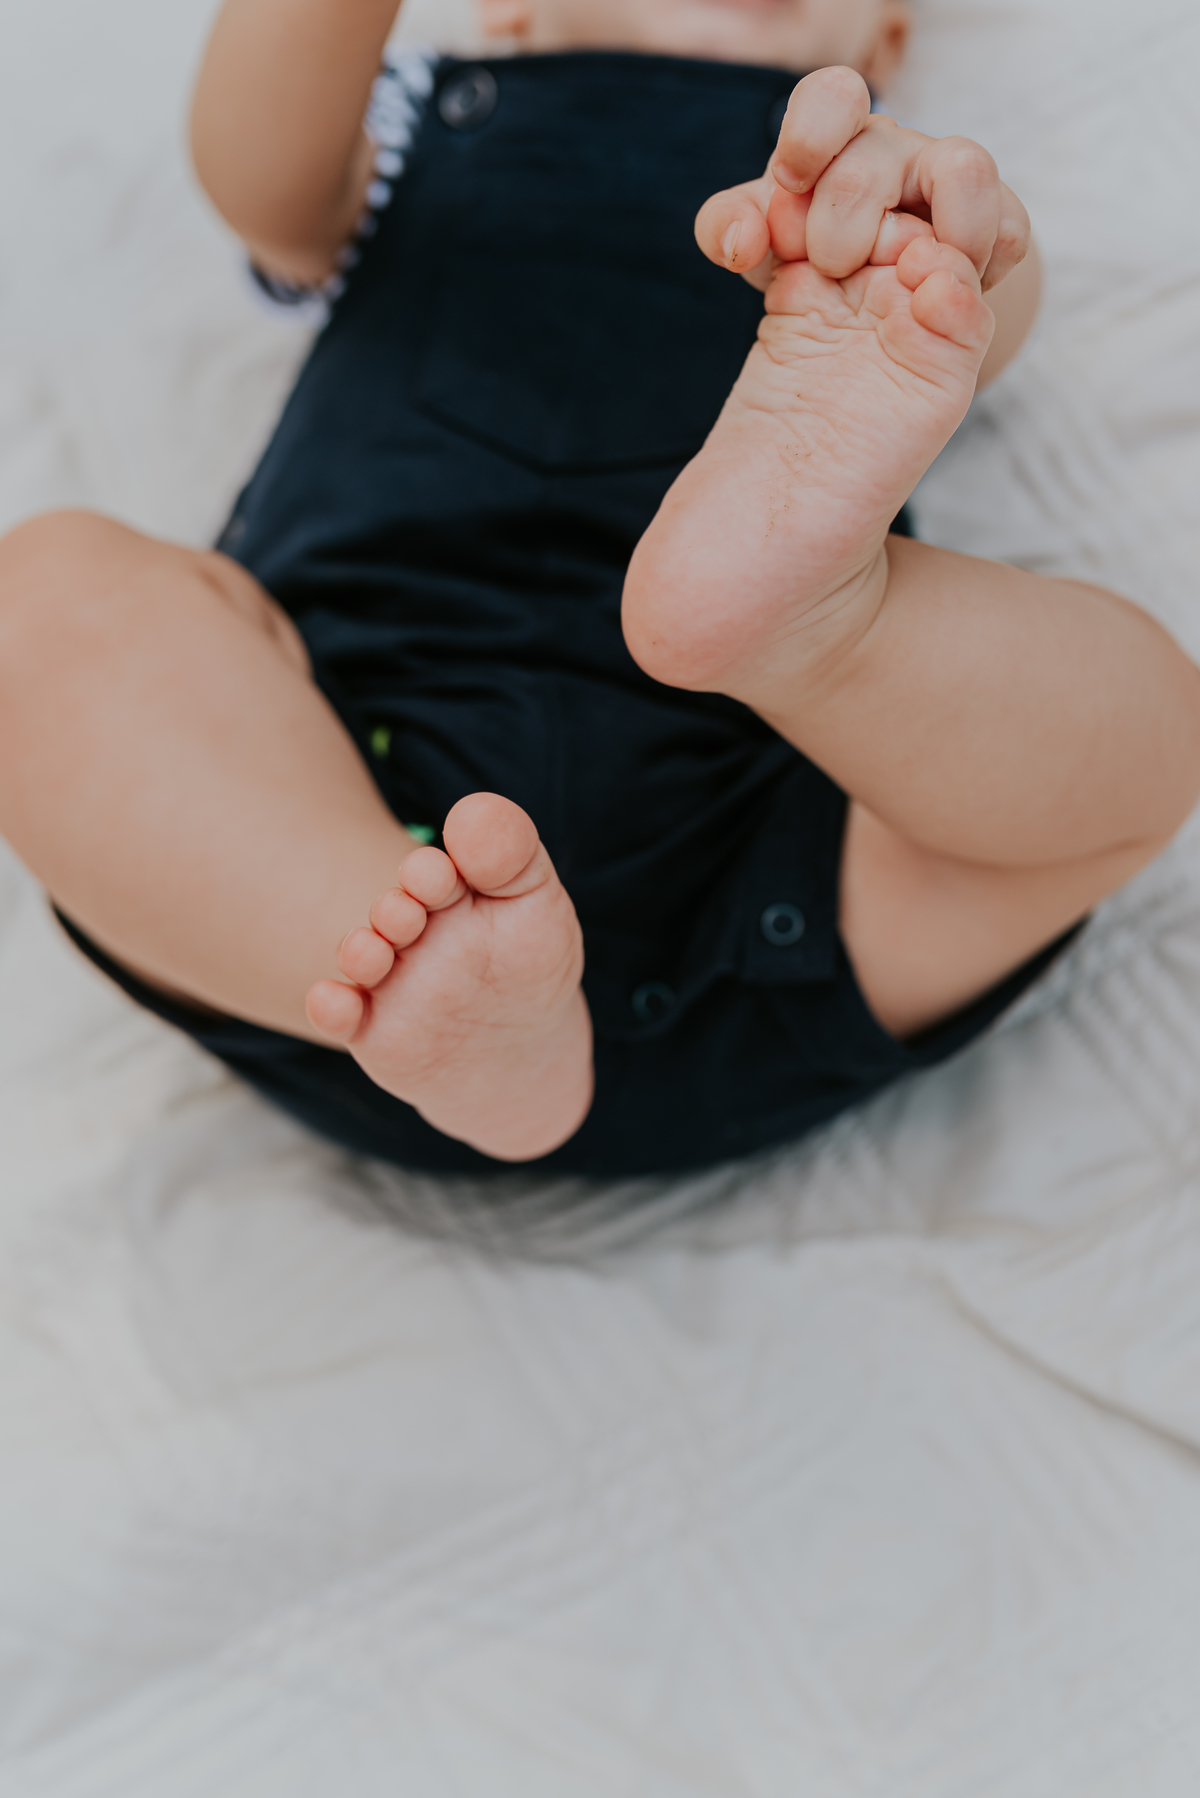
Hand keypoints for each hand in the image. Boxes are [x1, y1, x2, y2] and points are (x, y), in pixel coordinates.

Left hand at [696, 66, 1029, 296]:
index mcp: (837, 139)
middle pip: (877, 153)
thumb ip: (727, 230)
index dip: (810, 132)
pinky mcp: (1000, 227)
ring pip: (965, 169)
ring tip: (895, 279)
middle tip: (832, 270)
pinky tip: (931, 299)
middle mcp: (897, 150)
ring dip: (924, 238)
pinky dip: (967, 273)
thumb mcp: (760, 252)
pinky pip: (1004, 235)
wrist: (869, 328)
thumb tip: (744, 240)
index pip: (832, 96)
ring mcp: (953, 184)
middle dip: (841, 226)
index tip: (790, 181)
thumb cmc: (810, 270)